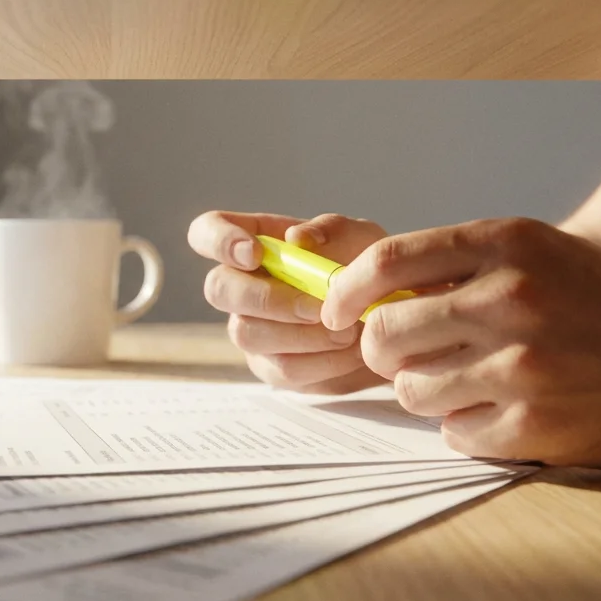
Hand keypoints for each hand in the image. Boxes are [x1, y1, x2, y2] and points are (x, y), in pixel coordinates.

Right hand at [188, 211, 388, 393]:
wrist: (394, 319)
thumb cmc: (368, 269)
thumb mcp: (362, 238)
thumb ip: (333, 230)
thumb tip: (296, 237)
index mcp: (254, 242)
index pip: (206, 232)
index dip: (218, 241)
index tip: (254, 255)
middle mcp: (241, 286)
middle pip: (218, 289)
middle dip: (266, 298)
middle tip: (318, 307)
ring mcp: (251, 328)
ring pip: (248, 334)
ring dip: (302, 334)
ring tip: (349, 331)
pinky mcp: (271, 366)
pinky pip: (281, 369)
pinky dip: (322, 361)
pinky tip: (351, 352)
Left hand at [322, 217, 600, 468]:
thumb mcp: (542, 258)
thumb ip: (461, 270)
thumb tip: (366, 297)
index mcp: (509, 245)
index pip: (387, 261)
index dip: (344, 292)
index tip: (333, 313)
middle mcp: (511, 299)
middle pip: (383, 335)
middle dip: (383, 353)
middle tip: (405, 358)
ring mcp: (521, 366)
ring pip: (411, 390)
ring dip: (428, 393)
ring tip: (473, 384)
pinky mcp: (531, 426)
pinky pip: (454, 433)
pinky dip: (470, 428)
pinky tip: (512, 411)